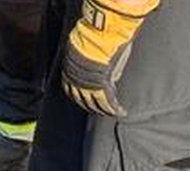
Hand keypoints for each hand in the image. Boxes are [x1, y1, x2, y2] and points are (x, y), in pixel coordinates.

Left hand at [62, 0, 159, 116]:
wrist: (97, 39)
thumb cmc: (92, 39)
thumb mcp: (84, 52)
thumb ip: (88, 64)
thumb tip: (92, 69)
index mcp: (69, 73)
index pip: (72, 90)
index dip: (79, 97)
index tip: (85, 100)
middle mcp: (75, 83)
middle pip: (82, 100)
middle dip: (91, 106)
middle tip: (99, 111)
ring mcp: (87, 87)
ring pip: (94, 104)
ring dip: (102, 110)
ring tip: (111, 112)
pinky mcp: (101, 89)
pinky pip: (107, 103)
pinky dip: (113, 109)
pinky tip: (120, 112)